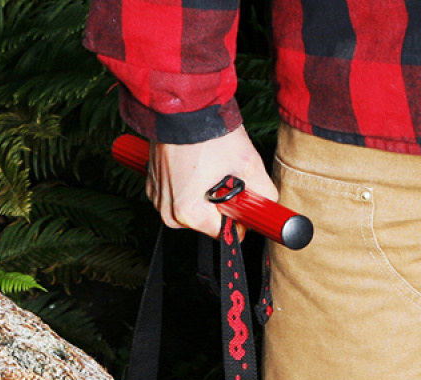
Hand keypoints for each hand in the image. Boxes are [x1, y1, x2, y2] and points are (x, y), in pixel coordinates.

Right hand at [146, 127, 277, 239]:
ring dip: (203, 193)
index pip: (222, 233)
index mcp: (188, 213)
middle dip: (219, 204)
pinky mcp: (152, 184)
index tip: (244, 200)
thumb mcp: (248, 163)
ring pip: (190, 208)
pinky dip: (188, 183)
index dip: (238, 217)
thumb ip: (264, 194)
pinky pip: (176, 195)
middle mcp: (168, 211)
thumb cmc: (209, 133)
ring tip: (210, 165)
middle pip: (204, 221)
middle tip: (226, 175)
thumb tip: (268, 205)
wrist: (182, 105)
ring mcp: (157, 198)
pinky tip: (195, 162)